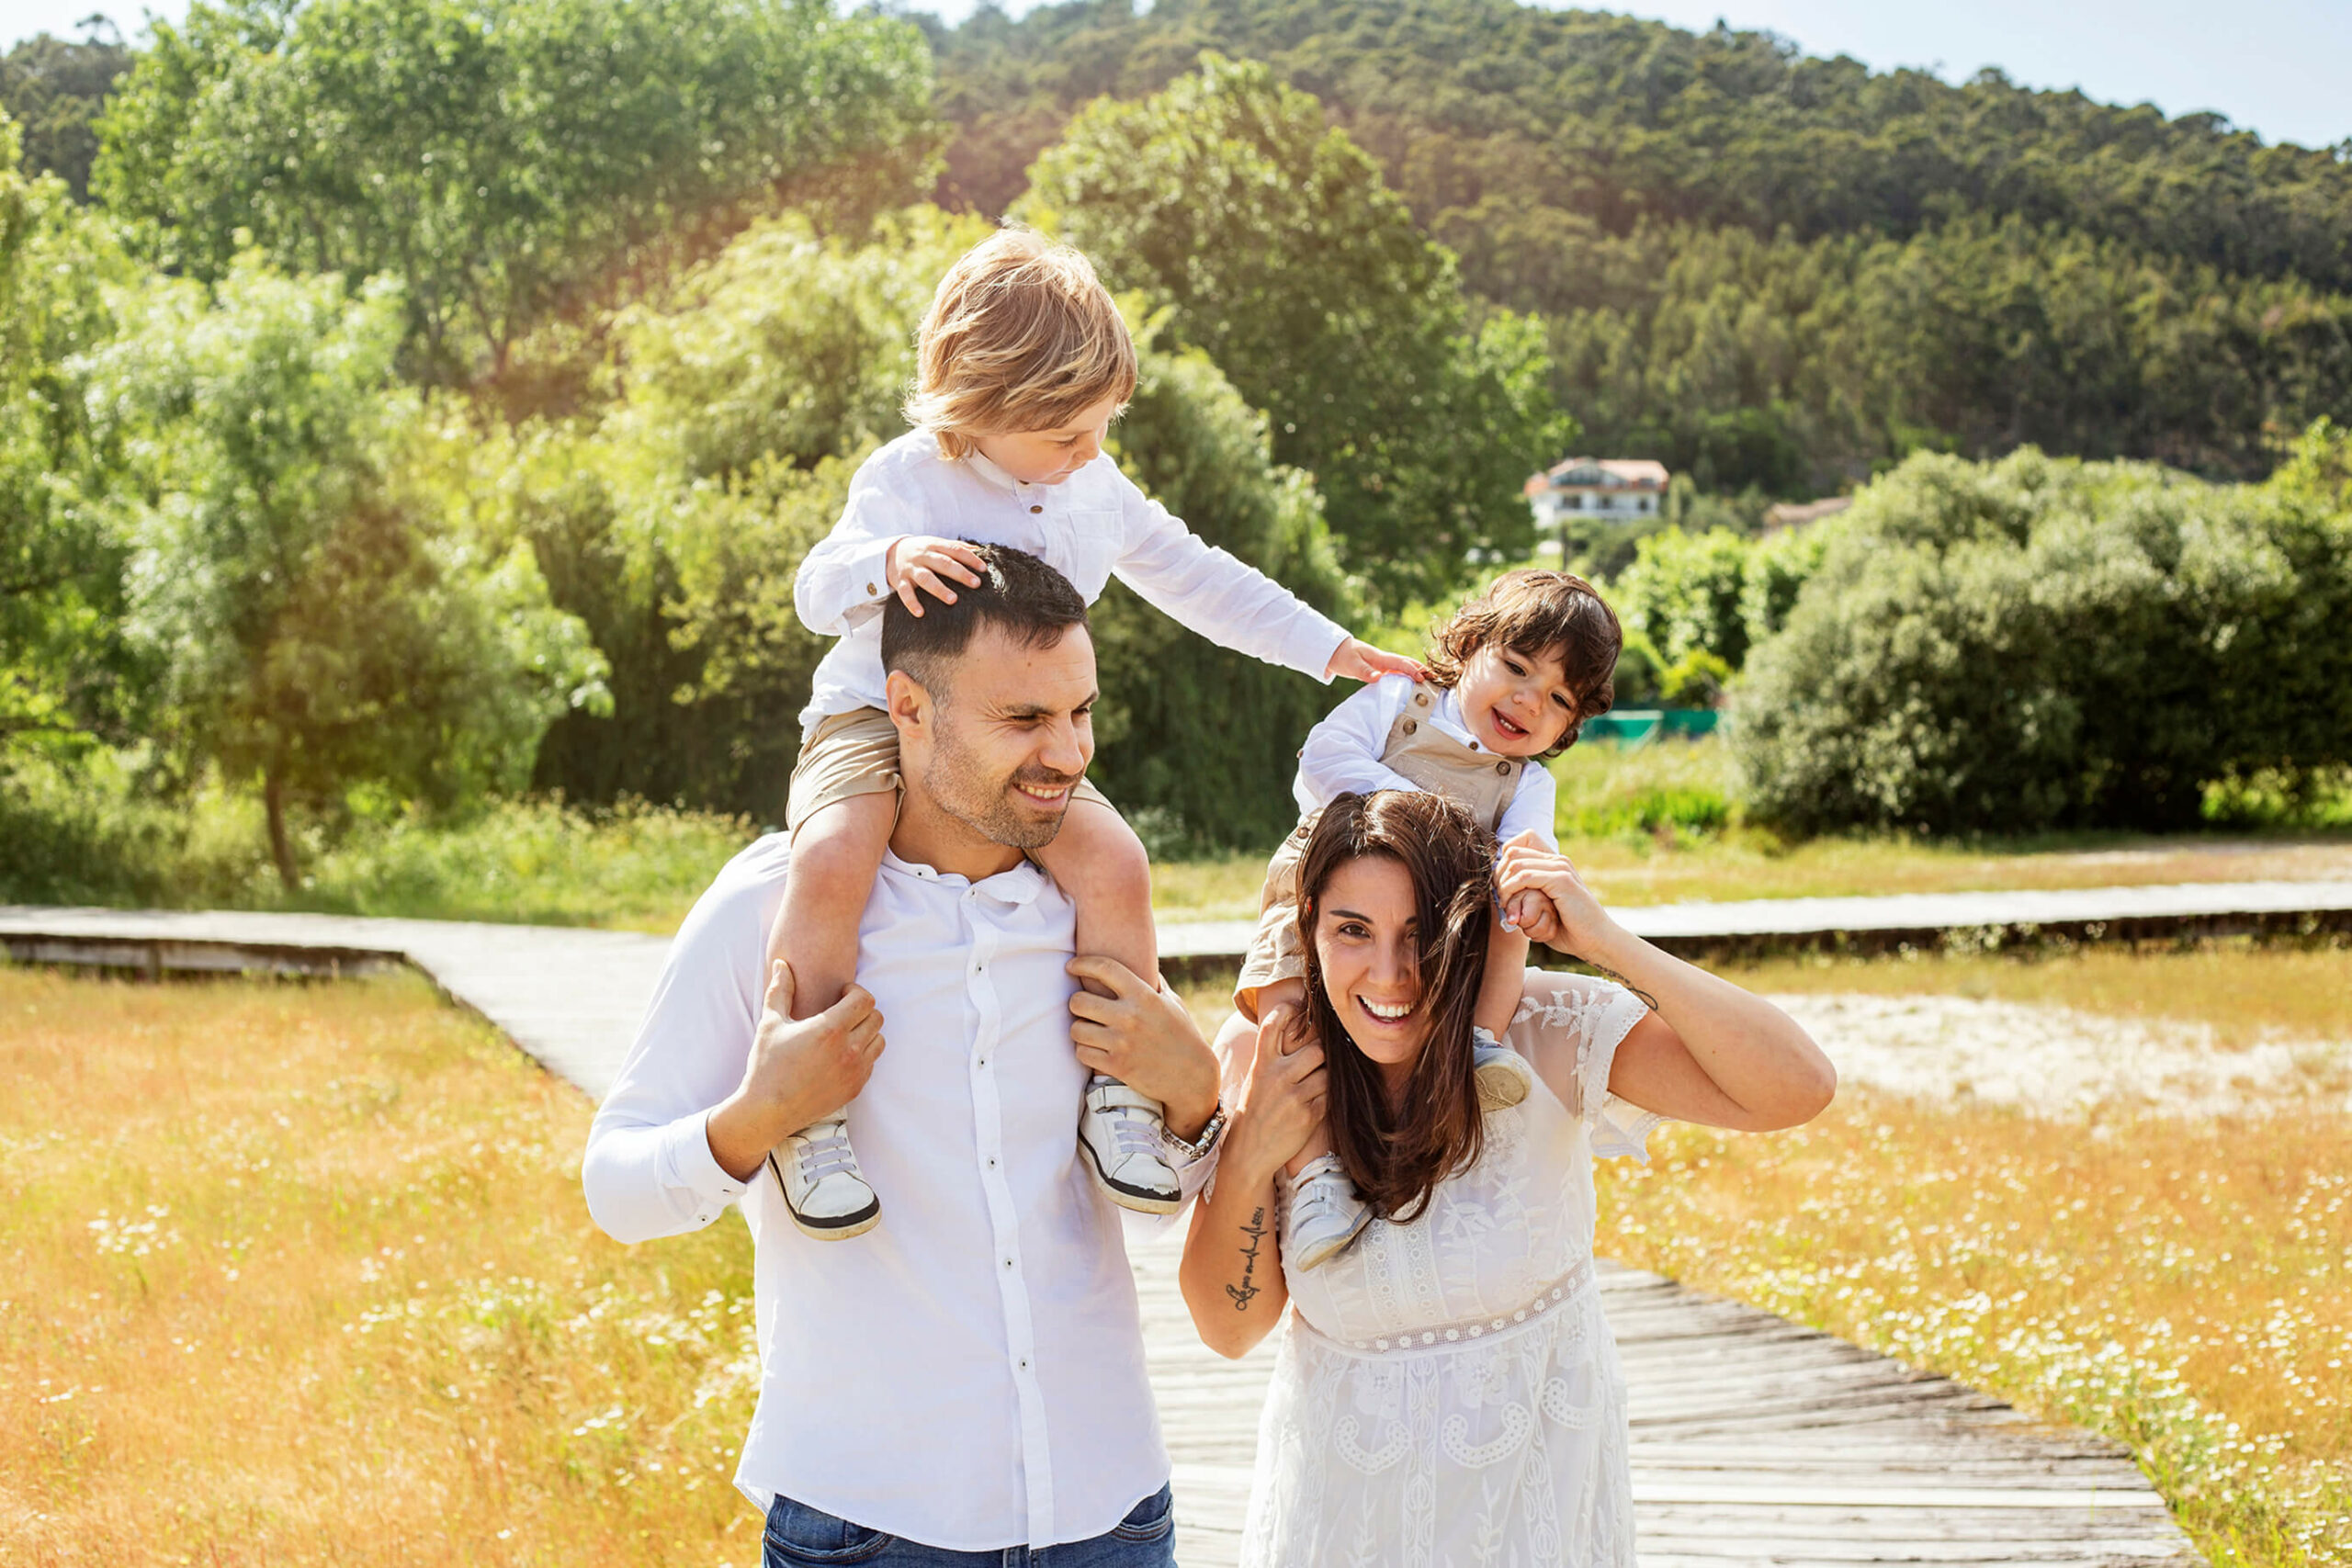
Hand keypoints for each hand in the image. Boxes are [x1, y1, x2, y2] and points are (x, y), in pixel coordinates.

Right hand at [708, 960, 884, 1178]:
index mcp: (830, 1029)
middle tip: (842, 1012)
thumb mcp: (770, 1023)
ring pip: (879, 1040)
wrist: (768, 1111)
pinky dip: (863, 1054)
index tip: (840, 995)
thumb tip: (781, 963)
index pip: (865, 999)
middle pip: (877, 1017)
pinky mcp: (856, 1088)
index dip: (855, 991)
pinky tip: (841, 1054)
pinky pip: (872, 1063)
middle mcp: (848, 1050)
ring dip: (866, 1032)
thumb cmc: (767, 1065)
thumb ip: (780, 990)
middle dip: (862, 1010)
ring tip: (843, 1033)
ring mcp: (855, 1071)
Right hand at [884, 536, 986, 616]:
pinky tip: (920, 613)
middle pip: (943, 563)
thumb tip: (979, 551)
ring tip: (953, 599)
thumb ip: (955, 547)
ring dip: (939, 589)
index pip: (955, 550)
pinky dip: (911, 603)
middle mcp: (923, 556)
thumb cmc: (920, 550)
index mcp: (934, 545)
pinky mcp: (899, 581)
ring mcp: (911, 569)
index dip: (970, 558)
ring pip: (926, 578)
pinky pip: (905, 593)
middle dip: (960, 573)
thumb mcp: (936, 543)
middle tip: (976, 583)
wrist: (890, 552)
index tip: (983, 569)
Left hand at [1067, 956, 1219, 1139]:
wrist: (1192, 1076)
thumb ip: (1154, 983)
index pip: (1105, 968)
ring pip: (1076, 1029)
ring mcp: (1121, 1043)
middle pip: (1078, 1001)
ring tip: (1089, 1030)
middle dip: (1077, 1003)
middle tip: (1083, 1007)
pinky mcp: (1117, 1066)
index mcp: (1143, 996)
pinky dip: (1085, 1051)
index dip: (1083, 963)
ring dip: (1079, 1029)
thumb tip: (1144, 962)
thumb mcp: (1172, 1003)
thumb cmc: (1183, 1035)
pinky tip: (1094, 1049)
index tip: (1071, 965)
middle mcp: (1130, 1017)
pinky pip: (1082, 1053)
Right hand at [1223, 1005, 1327, 1184]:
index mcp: (1262, 1065)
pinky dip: (1326, 1098)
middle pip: (1317, 1050)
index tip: (1296, 1009)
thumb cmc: (1253, 1112)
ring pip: (1327, 1074)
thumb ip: (1272, 1059)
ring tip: (1316, 1085)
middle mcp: (1278, 1077)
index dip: (1286, 1012)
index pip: (1272, 1027)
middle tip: (1320, 1059)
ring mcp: (1295, 1097)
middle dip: (1323, 1054)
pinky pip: (1329, 1097)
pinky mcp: (1309, 1115)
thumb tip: (1297, 1035)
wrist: (1249, 1152)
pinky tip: (1315, 1103)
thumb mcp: (1255, 1080)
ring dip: (1326, 1078)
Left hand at [1324, 638, 1426, 684]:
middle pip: (1406, 663)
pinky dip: (1407, 676)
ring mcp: (1383, 664)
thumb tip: (1378, 678)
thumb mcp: (1351, 665)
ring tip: (1429, 681)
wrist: (1335, 651)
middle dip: (1420, 669)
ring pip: (1403, 667)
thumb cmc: (1343, 656)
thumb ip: (1364, 671)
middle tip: (1435, 678)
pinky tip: (1412, 683)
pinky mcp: (1380, 669)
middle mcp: (1384, 660)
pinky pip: (1397, 672)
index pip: (1400, 663)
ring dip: (1416, 672)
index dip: (1411, 670)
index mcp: (1380, 657)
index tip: (1422, 678)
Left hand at [1496, 841, 1613, 955]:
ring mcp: (1561, 868)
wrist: (1596, 940)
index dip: (1502, 863)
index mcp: (1553, 862)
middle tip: (1500, 900)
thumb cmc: (1568, 928)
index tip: (1500, 887)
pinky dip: (1511, 891)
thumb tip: (1498, 889)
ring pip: (1515, 864)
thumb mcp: (1542, 907)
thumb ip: (1525, 894)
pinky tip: (1511, 908)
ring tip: (1505, 907)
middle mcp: (1557, 860)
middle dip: (1498, 876)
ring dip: (1503, 887)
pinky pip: (1525, 877)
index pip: (1517, 845)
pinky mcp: (1562, 881)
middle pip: (1512, 852)